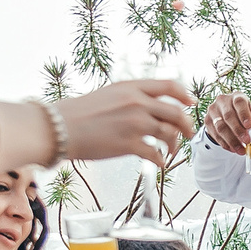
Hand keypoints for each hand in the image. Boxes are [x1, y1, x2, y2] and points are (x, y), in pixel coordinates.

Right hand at [60, 79, 197, 164]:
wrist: (58, 127)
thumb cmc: (79, 113)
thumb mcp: (109, 94)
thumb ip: (132, 97)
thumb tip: (152, 106)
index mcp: (131, 87)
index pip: (169, 86)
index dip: (185, 95)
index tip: (192, 103)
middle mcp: (136, 103)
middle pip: (176, 113)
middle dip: (186, 126)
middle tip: (188, 134)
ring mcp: (134, 123)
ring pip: (169, 134)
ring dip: (174, 145)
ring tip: (170, 151)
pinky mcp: (128, 144)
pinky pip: (156, 154)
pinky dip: (161, 160)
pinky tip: (158, 163)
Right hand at [199, 92, 250, 155]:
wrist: (226, 116)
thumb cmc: (244, 114)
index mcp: (237, 97)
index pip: (239, 102)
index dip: (244, 114)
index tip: (249, 126)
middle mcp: (223, 101)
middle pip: (229, 116)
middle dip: (238, 130)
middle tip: (247, 141)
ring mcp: (213, 110)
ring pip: (220, 126)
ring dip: (231, 140)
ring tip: (241, 150)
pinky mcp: (207, 121)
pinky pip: (215, 134)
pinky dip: (224, 143)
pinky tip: (233, 149)